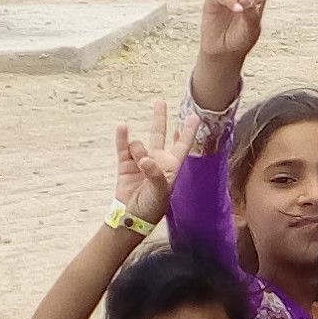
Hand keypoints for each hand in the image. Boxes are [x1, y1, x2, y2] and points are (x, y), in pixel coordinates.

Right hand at [113, 98, 195, 225]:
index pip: (182, 145)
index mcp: (171, 166)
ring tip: (138, 165)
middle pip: (160, 134)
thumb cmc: (152, 207)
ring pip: (139, 144)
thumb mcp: (160, 192)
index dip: (189, 131)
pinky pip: (123, 147)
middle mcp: (157, 160)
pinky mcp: (125, 165)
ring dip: (137, 150)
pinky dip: (122, 138)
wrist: (132, 217)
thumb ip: (155, 175)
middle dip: (160, 118)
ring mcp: (141, 161)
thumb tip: (145, 159)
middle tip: (160, 101)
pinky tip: (123, 127)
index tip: (195, 116)